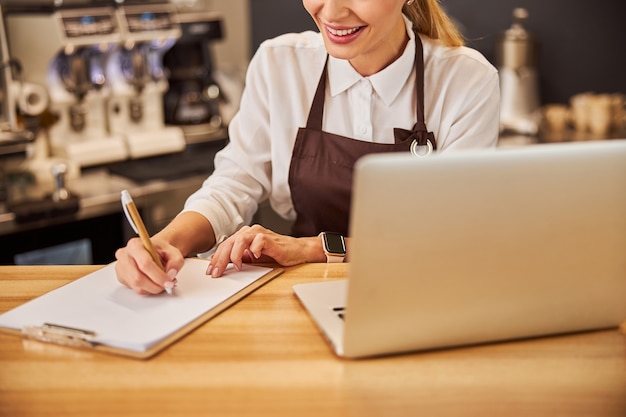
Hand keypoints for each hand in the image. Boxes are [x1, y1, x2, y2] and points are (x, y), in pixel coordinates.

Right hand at [115, 237, 184, 294]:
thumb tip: (171, 274)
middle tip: (167, 285)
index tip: (169, 281)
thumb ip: (176, 261)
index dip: (158, 276)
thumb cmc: (160, 250)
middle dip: (155, 285)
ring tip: (161, 282)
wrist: (153, 251)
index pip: (145, 263)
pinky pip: (135, 289)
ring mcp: (121, 267)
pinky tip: (153, 282)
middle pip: (138, 278)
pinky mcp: (121, 277)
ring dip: (152, 289)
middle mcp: (124, 255)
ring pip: (136, 286)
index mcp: (135, 245)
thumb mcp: (173, 251)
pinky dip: (147, 289)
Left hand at [208, 224, 322, 276]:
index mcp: (244, 236)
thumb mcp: (253, 258)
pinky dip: (254, 249)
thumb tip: (221, 263)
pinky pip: (258, 240)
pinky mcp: (270, 238)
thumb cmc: (276, 253)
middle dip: (220, 259)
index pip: (225, 246)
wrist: (296, 250)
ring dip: (235, 254)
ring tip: (236, 266)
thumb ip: (239, 258)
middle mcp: (250, 232)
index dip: (216, 258)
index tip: (210, 271)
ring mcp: (260, 234)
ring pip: (240, 239)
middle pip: (229, 242)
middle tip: (216, 272)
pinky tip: (254, 257)